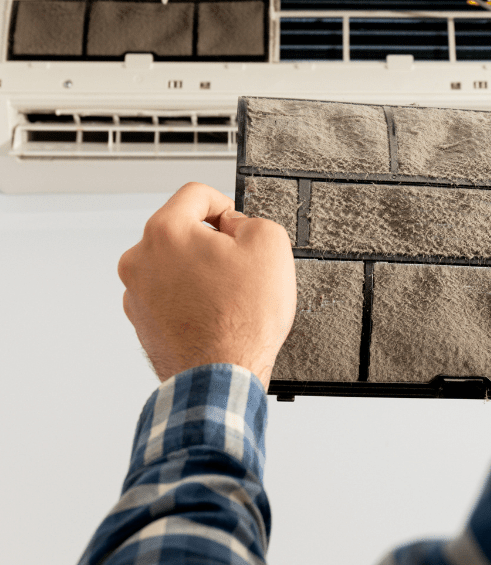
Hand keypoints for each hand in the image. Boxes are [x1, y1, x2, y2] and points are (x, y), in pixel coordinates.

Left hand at [118, 182, 296, 390]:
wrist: (222, 378)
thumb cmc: (242, 319)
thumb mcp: (271, 245)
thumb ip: (251, 220)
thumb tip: (234, 226)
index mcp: (165, 231)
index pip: (196, 194)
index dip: (226, 205)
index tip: (238, 226)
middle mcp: (140, 259)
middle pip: (183, 230)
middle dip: (212, 243)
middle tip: (240, 267)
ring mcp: (136, 292)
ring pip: (176, 264)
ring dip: (200, 271)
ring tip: (229, 297)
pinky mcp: (141, 321)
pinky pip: (170, 294)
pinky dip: (190, 298)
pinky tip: (215, 315)